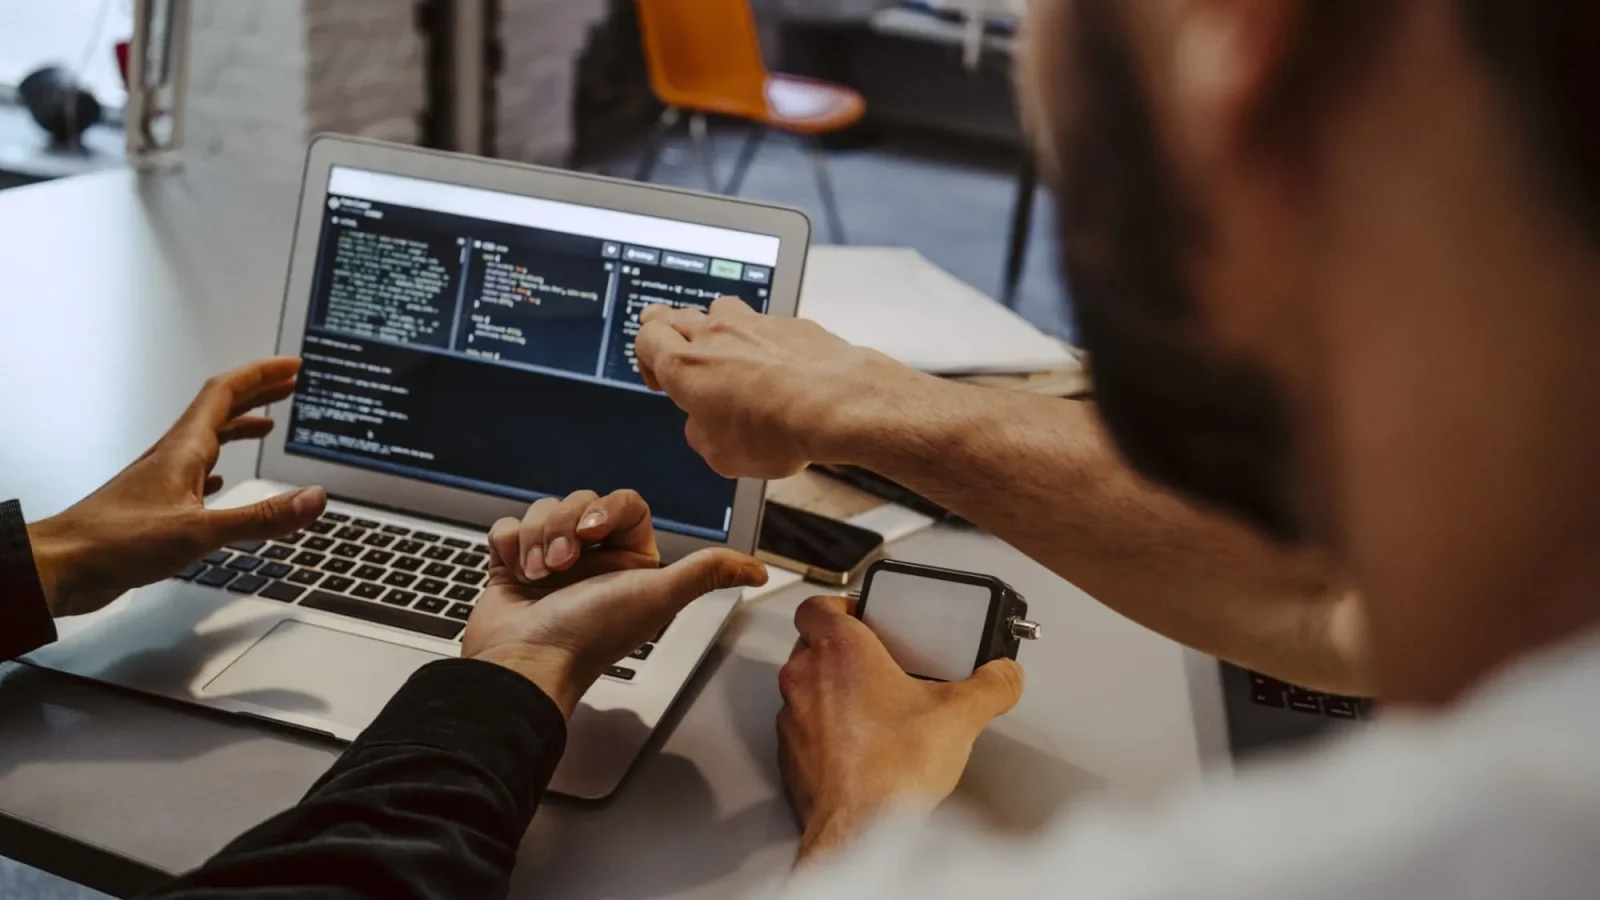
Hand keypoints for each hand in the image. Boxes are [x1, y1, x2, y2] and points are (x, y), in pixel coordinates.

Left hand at [26, 359, 326, 616]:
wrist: (60, 567)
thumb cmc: (114, 543)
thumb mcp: (200, 532)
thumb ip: (261, 517)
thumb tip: (314, 499)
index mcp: (183, 451)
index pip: (226, 393)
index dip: (261, 375)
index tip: (291, 366)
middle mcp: (173, 457)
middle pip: (219, 409)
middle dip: (258, 392)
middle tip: (288, 384)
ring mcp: (162, 479)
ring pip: (207, 439)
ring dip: (240, 425)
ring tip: (266, 425)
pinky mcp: (155, 505)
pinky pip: (193, 473)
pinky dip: (218, 466)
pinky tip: (221, 480)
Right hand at [463, 490, 768, 715]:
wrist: (522, 663)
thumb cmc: (587, 635)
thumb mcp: (656, 598)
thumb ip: (706, 573)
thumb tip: (759, 570)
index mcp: (630, 564)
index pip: (624, 503)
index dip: (606, 509)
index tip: (594, 530)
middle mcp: (593, 560)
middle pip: (580, 501)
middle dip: (565, 527)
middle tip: (563, 564)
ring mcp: (552, 562)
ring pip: (545, 511)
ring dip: (537, 539)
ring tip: (539, 575)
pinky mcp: (515, 565)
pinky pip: (511, 526)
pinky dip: (511, 545)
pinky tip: (517, 572)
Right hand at [635, 296, 927, 477]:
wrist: (838, 405)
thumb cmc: (777, 431)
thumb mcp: (720, 455)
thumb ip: (700, 432)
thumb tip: (704, 423)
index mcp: (686, 366)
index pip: (646, 338)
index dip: (646, 356)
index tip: (660, 378)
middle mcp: (715, 336)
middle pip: (674, 314)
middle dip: (668, 330)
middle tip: (674, 347)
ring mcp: (753, 324)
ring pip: (718, 309)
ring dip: (715, 326)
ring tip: (725, 349)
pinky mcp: (789, 324)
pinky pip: (763, 323)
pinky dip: (761, 339)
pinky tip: (774, 363)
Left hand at [777, 595, 1022, 864]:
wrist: (860, 831)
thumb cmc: (892, 770)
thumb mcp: (960, 715)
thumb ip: (991, 686)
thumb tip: (1004, 676)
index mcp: (839, 650)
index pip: (818, 604)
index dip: (840, 606)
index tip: (864, 615)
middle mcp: (806, 678)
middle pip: (812, 644)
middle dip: (843, 650)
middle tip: (878, 661)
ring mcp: (792, 718)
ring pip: (806, 687)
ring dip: (832, 691)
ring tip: (873, 706)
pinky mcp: (790, 756)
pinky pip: (804, 729)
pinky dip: (825, 731)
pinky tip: (861, 746)